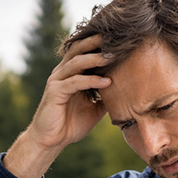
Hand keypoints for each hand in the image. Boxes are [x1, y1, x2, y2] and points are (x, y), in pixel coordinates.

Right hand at [4, 35, 111, 177]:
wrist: (51, 141)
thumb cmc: (70, 124)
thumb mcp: (94, 109)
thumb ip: (106, 97)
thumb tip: (126, 93)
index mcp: (70, 74)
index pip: (83, 52)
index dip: (97, 44)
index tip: (117, 38)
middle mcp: (62, 73)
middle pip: (78, 49)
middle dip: (95, 42)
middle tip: (114, 36)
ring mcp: (57, 81)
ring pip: (76, 63)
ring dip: (94, 58)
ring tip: (112, 56)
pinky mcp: (55, 92)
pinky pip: (75, 82)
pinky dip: (91, 81)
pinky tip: (106, 82)